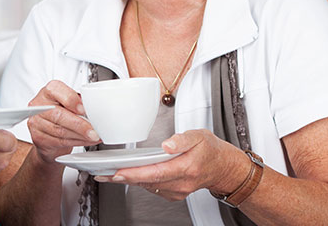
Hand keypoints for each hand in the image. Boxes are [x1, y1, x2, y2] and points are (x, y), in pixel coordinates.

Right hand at [25, 80, 100, 163]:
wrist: (48, 131)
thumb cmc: (61, 112)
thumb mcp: (70, 101)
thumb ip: (79, 101)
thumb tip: (94, 109)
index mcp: (49, 91)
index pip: (56, 91)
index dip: (71, 100)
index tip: (83, 109)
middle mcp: (39, 105)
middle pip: (59, 115)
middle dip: (80, 125)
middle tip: (93, 131)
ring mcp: (37, 122)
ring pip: (60, 131)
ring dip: (80, 136)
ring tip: (93, 136)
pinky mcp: (38, 138)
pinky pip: (59, 141)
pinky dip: (76, 142)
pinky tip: (85, 141)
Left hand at [94, 129, 241, 200]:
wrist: (223, 167)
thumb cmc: (210, 149)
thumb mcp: (200, 136)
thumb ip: (183, 139)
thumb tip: (167, 145)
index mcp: (187, 168)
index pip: (156, 173)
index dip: (135, 173)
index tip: (118, 172)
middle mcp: (182, 183)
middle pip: (148, 182)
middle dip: (124, 178)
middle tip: (104, 174)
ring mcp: (178, 190)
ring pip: (149, 186)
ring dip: (129, 180)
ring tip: (108, 174)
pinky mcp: (174, 193)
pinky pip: (154, 188)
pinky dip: (139, 181)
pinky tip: (128, 175)